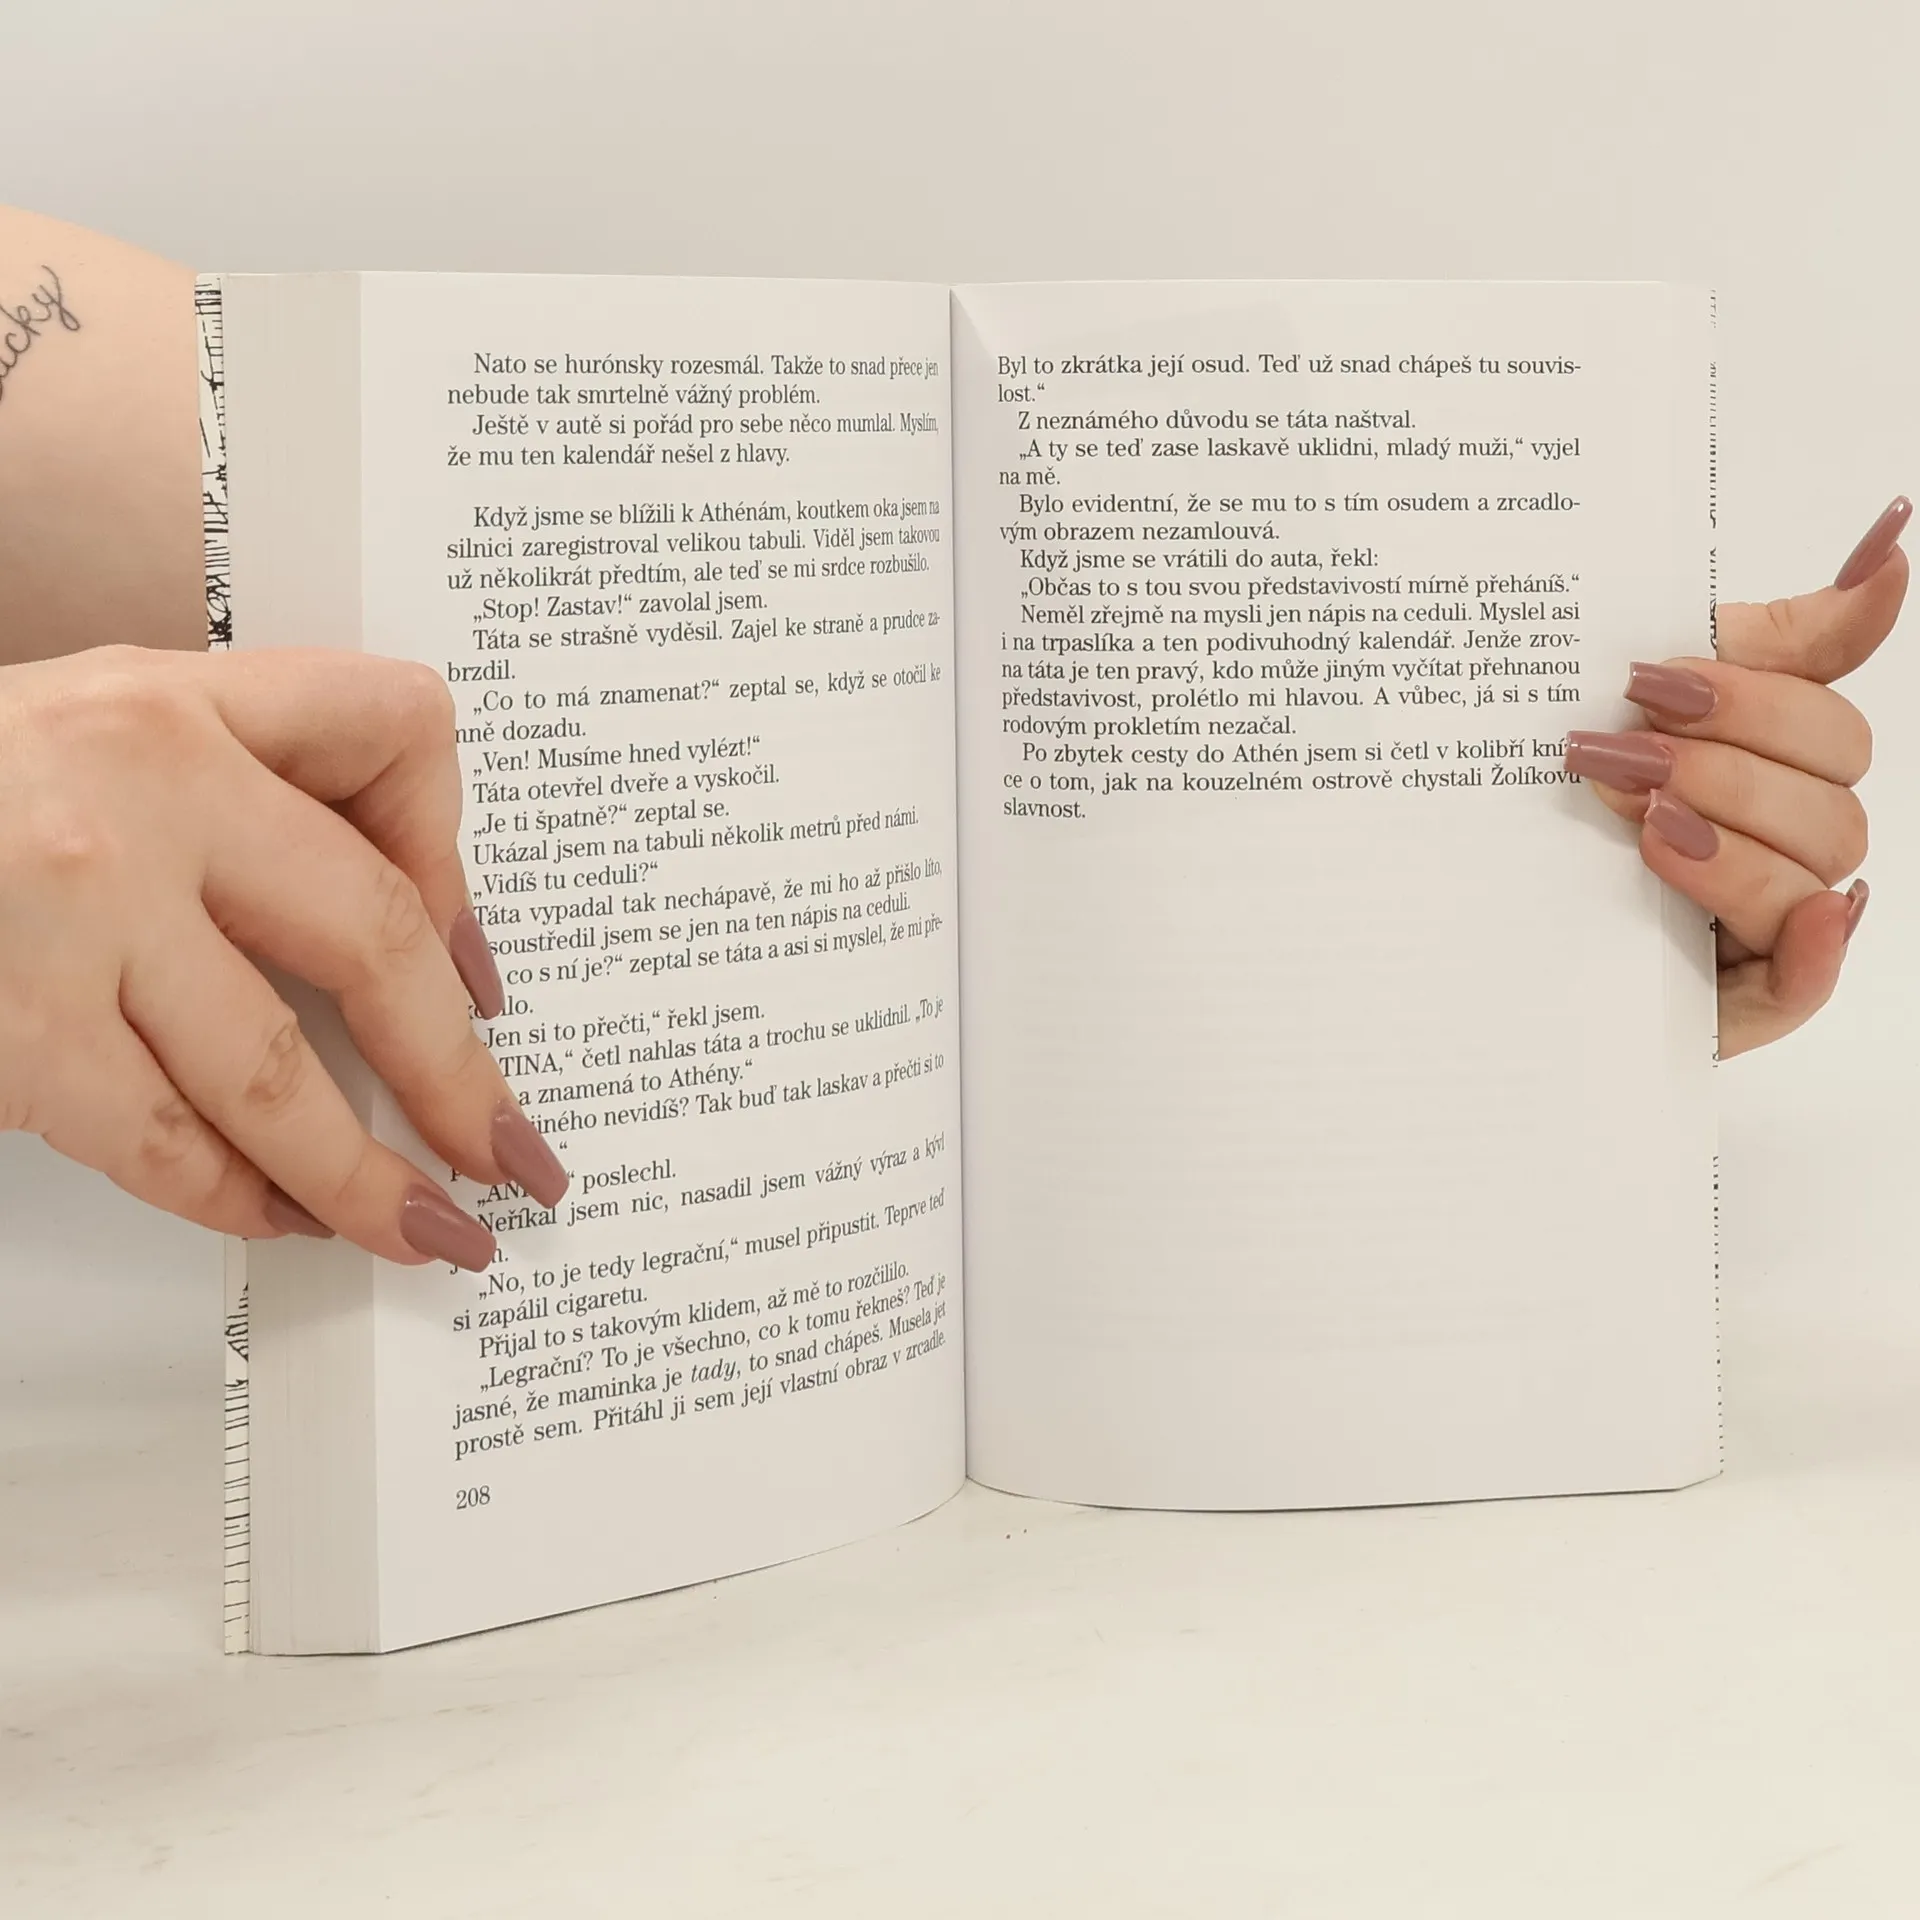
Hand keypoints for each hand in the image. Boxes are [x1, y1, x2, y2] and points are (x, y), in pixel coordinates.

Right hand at [0, 646, 567, 1267]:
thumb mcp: (95, 729)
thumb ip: (240, 799)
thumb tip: (413, 944)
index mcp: (172, 699)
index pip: (393, 729)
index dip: (464, 859)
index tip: (482, 974)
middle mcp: (134, 789)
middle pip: (372, 935)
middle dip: (459, 1072)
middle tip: (514, 1153)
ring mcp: (66, 915)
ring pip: (276, 1076)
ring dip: (366, 1178)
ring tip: (431, 1231)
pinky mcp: (6, 1031)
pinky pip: (164, 1143)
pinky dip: (238, 1199)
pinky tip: (284, 1222)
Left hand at [1564, 496, 1906, 1057]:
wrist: (1456, 899)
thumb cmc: (1552, 792)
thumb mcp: (1621, 697)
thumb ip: (1760, 632)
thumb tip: (1890, 539)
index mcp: (1762, 754)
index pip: (1818, 715)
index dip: (1764, 689)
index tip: (1669, 673)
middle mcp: (1776, 834)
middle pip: (1827, 789)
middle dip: (1725, 760)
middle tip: (1622, 750)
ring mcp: (1763, 919)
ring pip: (1813, 874)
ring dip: (1732, 840)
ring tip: (1640, 819)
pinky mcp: (1734, 998)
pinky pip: (1805, 985)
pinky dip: (1813, 952)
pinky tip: (1802, 919)